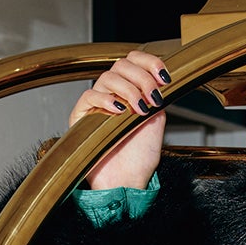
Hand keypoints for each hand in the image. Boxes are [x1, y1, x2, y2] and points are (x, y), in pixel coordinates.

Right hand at [70, 51, 170, 191]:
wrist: (127, 182)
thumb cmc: (139, 159)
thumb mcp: (156, 121)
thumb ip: (155, 97)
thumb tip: (159, 78)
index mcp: (129, 92)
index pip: (133, 62)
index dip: (148, 62)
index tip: (164, 77)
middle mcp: (112, 95)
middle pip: (121, 65)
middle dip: (142, 78)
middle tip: (153, 98)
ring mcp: (96, 105)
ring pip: (107, 78)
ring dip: (128, 90)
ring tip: (140, 110)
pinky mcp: (81, 118)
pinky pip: (89, 96)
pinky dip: (106, 99)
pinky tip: (120, 112)